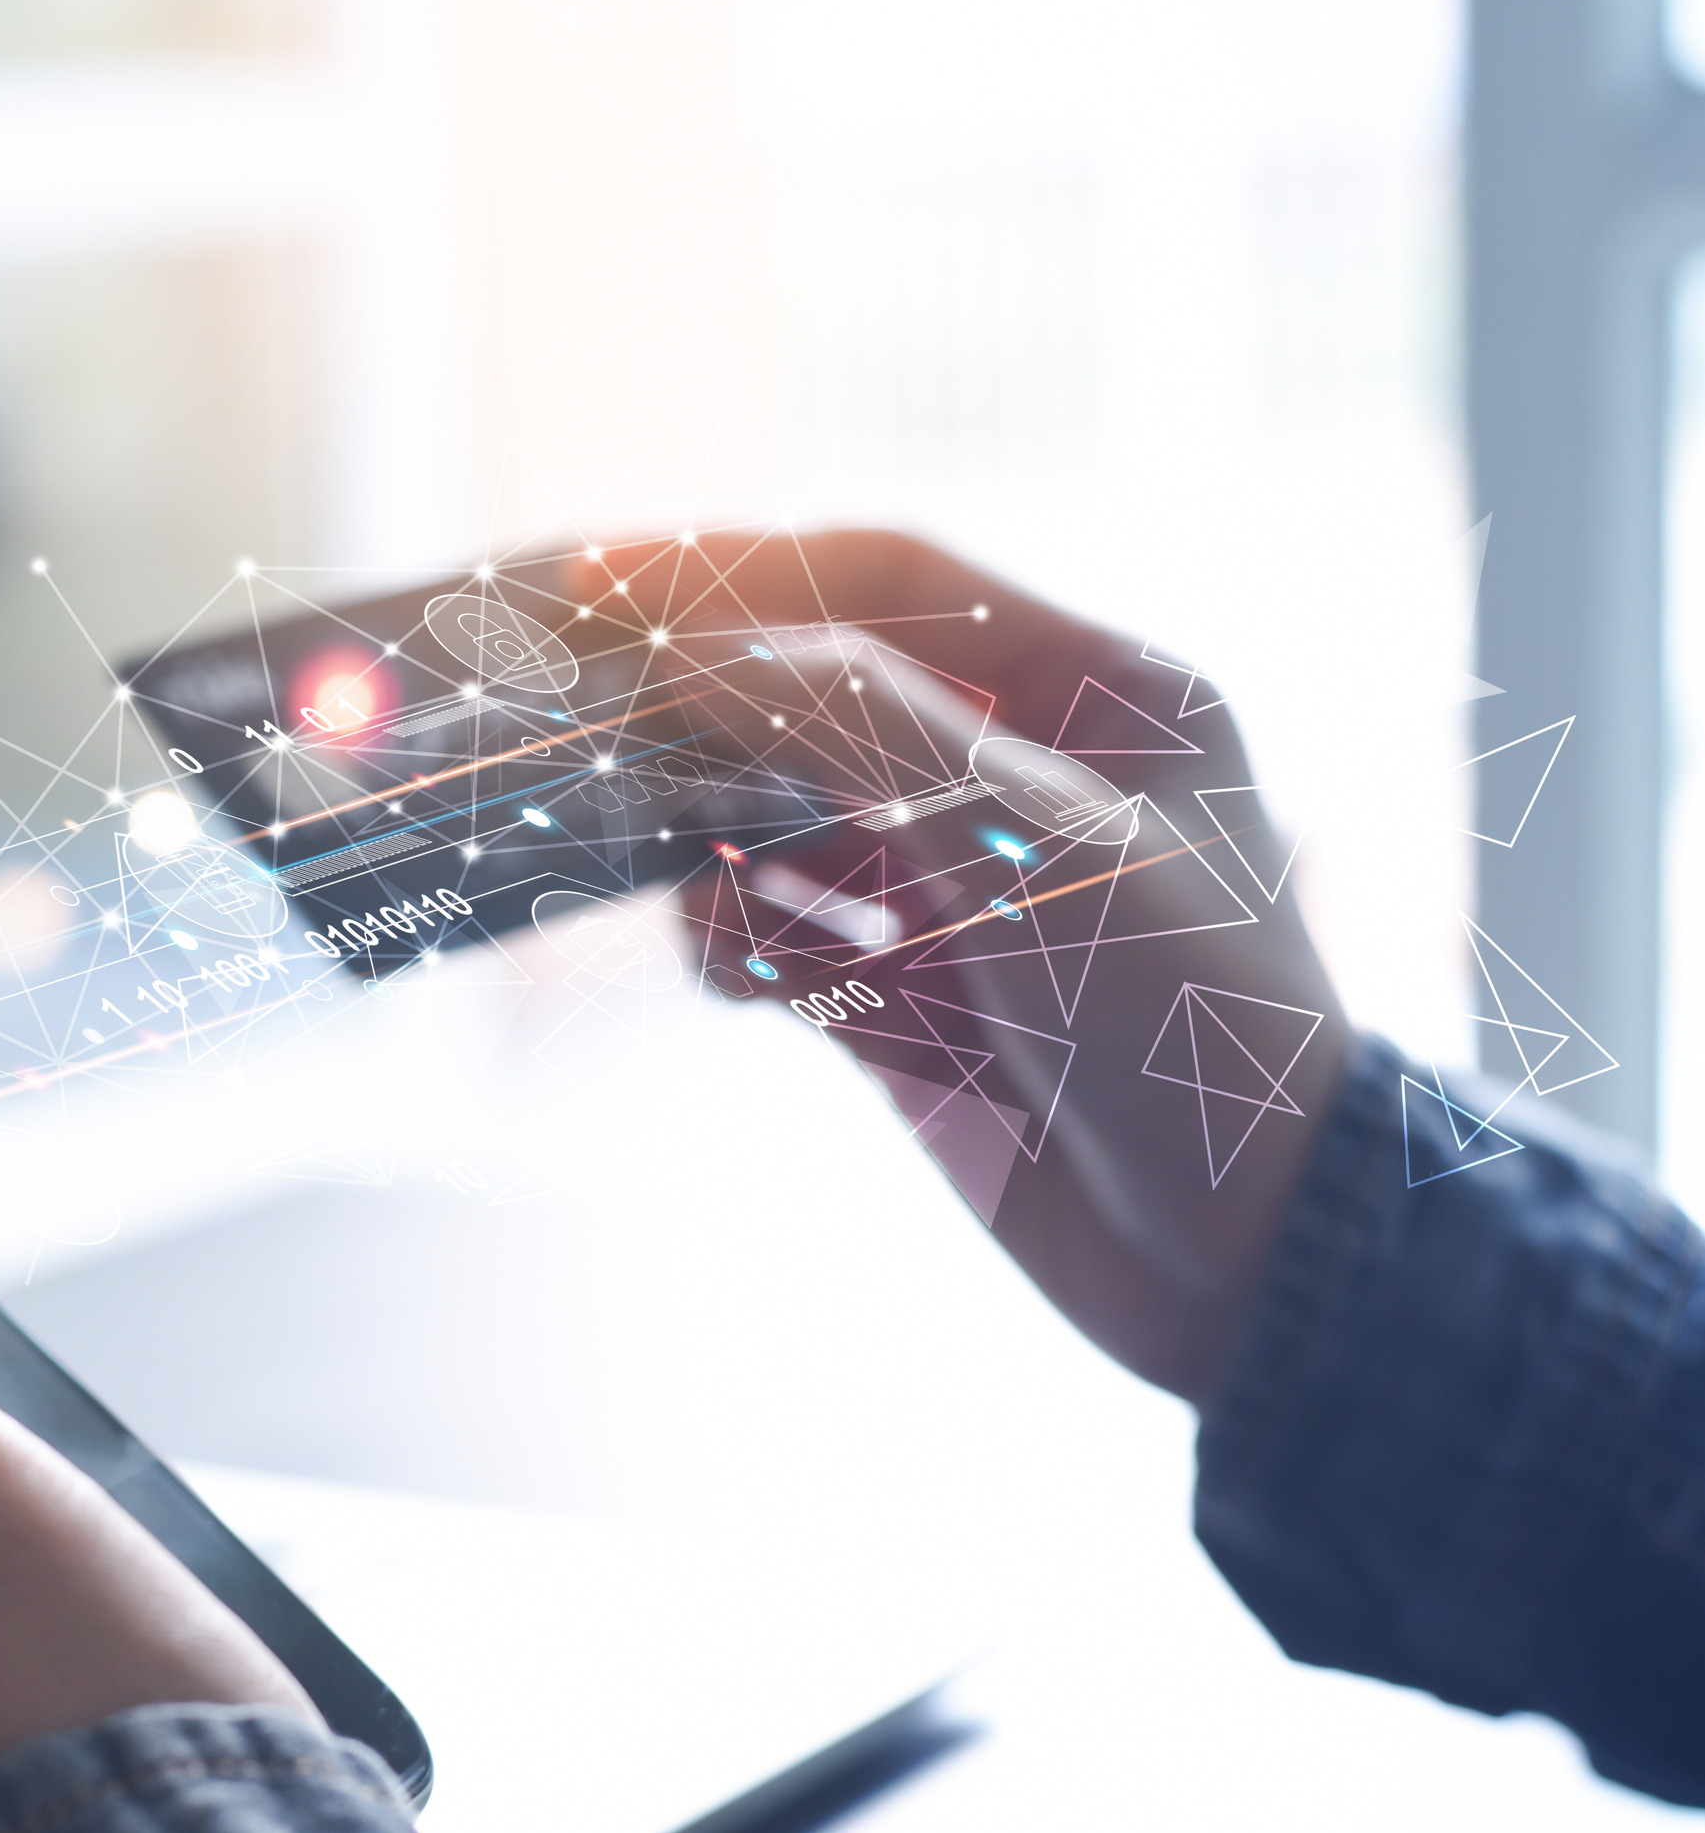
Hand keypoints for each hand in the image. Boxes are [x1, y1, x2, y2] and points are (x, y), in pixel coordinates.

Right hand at [560, 529, 1348, 1397]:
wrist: (1240, 1260)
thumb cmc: (1191, 1028)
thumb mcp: (1032, 846)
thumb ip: (860, 730)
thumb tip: (693, 651)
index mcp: (1102, 691)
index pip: (889, 580)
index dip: (741, 572)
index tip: (598, 584)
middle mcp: (1024, 772)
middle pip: (816, 693)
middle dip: (708, 721)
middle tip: (591, 734)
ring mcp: (960, 887)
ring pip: (778, 821)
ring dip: (721, 854)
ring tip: (698, 892)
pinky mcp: (910, 995)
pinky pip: (778, 937)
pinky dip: (743, 951)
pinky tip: (755, 987)